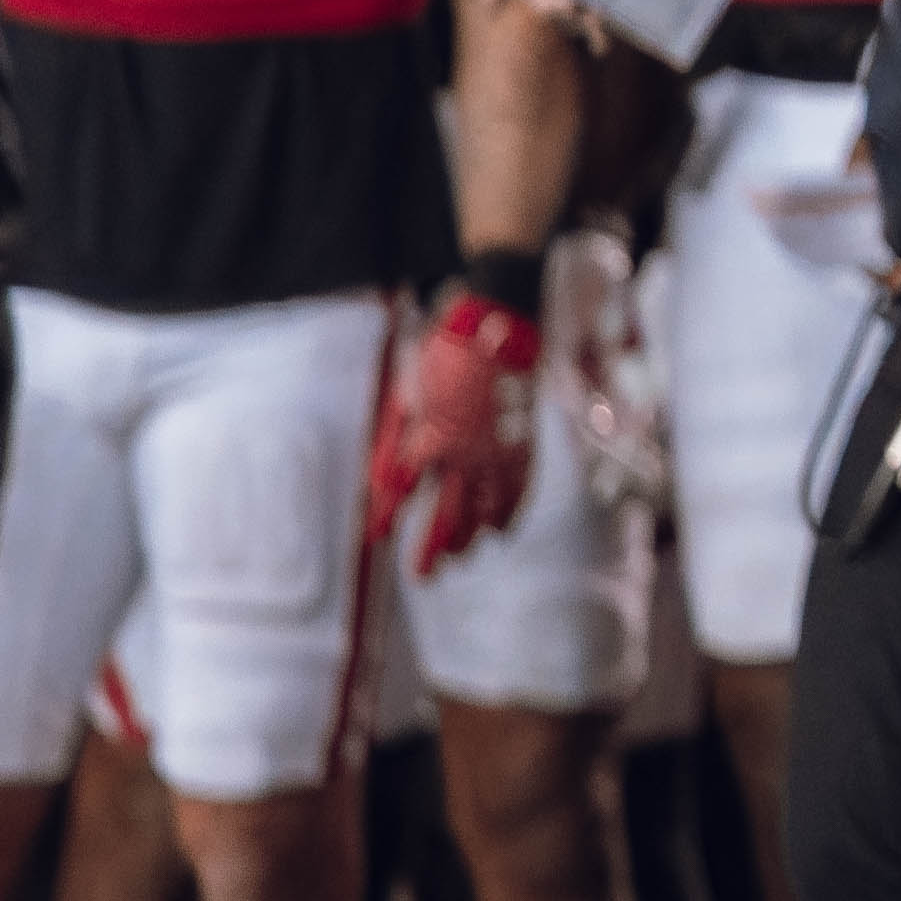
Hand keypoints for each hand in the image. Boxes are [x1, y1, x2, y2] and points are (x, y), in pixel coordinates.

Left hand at [380, 287, 541, 571]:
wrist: (502, 324)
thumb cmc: (445, 351)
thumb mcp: (407, 391)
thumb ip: (394, 437)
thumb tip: (384, 477)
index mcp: (431, 438)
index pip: (401, 491)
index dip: (385, 516)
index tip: (375, 538)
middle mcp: (465, 455)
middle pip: (445, 515)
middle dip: (431, 549)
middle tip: (424, 576)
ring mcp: (499, 453)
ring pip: (484, 510)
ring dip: (470, 537)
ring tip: (460, 557)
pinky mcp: (525, 446)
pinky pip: (518, 492)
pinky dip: (508, 514)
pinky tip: (499, 530)